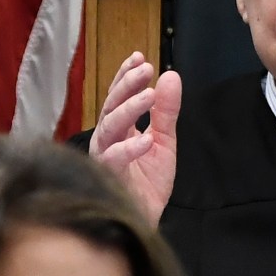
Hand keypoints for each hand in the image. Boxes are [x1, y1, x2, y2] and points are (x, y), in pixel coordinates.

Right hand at [92, 51, 180, 225]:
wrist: (146, 218)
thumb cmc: (148, 183)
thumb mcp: (164, 141)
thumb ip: (166, 112)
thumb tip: (171, 76)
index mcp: (118, 129)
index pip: (118, 96)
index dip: (126, 76)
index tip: (139, 57)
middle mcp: (106, 140)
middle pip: (111, 106)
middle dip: (127, 86)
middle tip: (145, 69)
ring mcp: (104, 158)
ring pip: (109, 127)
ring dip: (129, 110)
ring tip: (149, 96)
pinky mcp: (109, 178)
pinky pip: (115, 160)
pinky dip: (130, 148)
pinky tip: (146, 139)